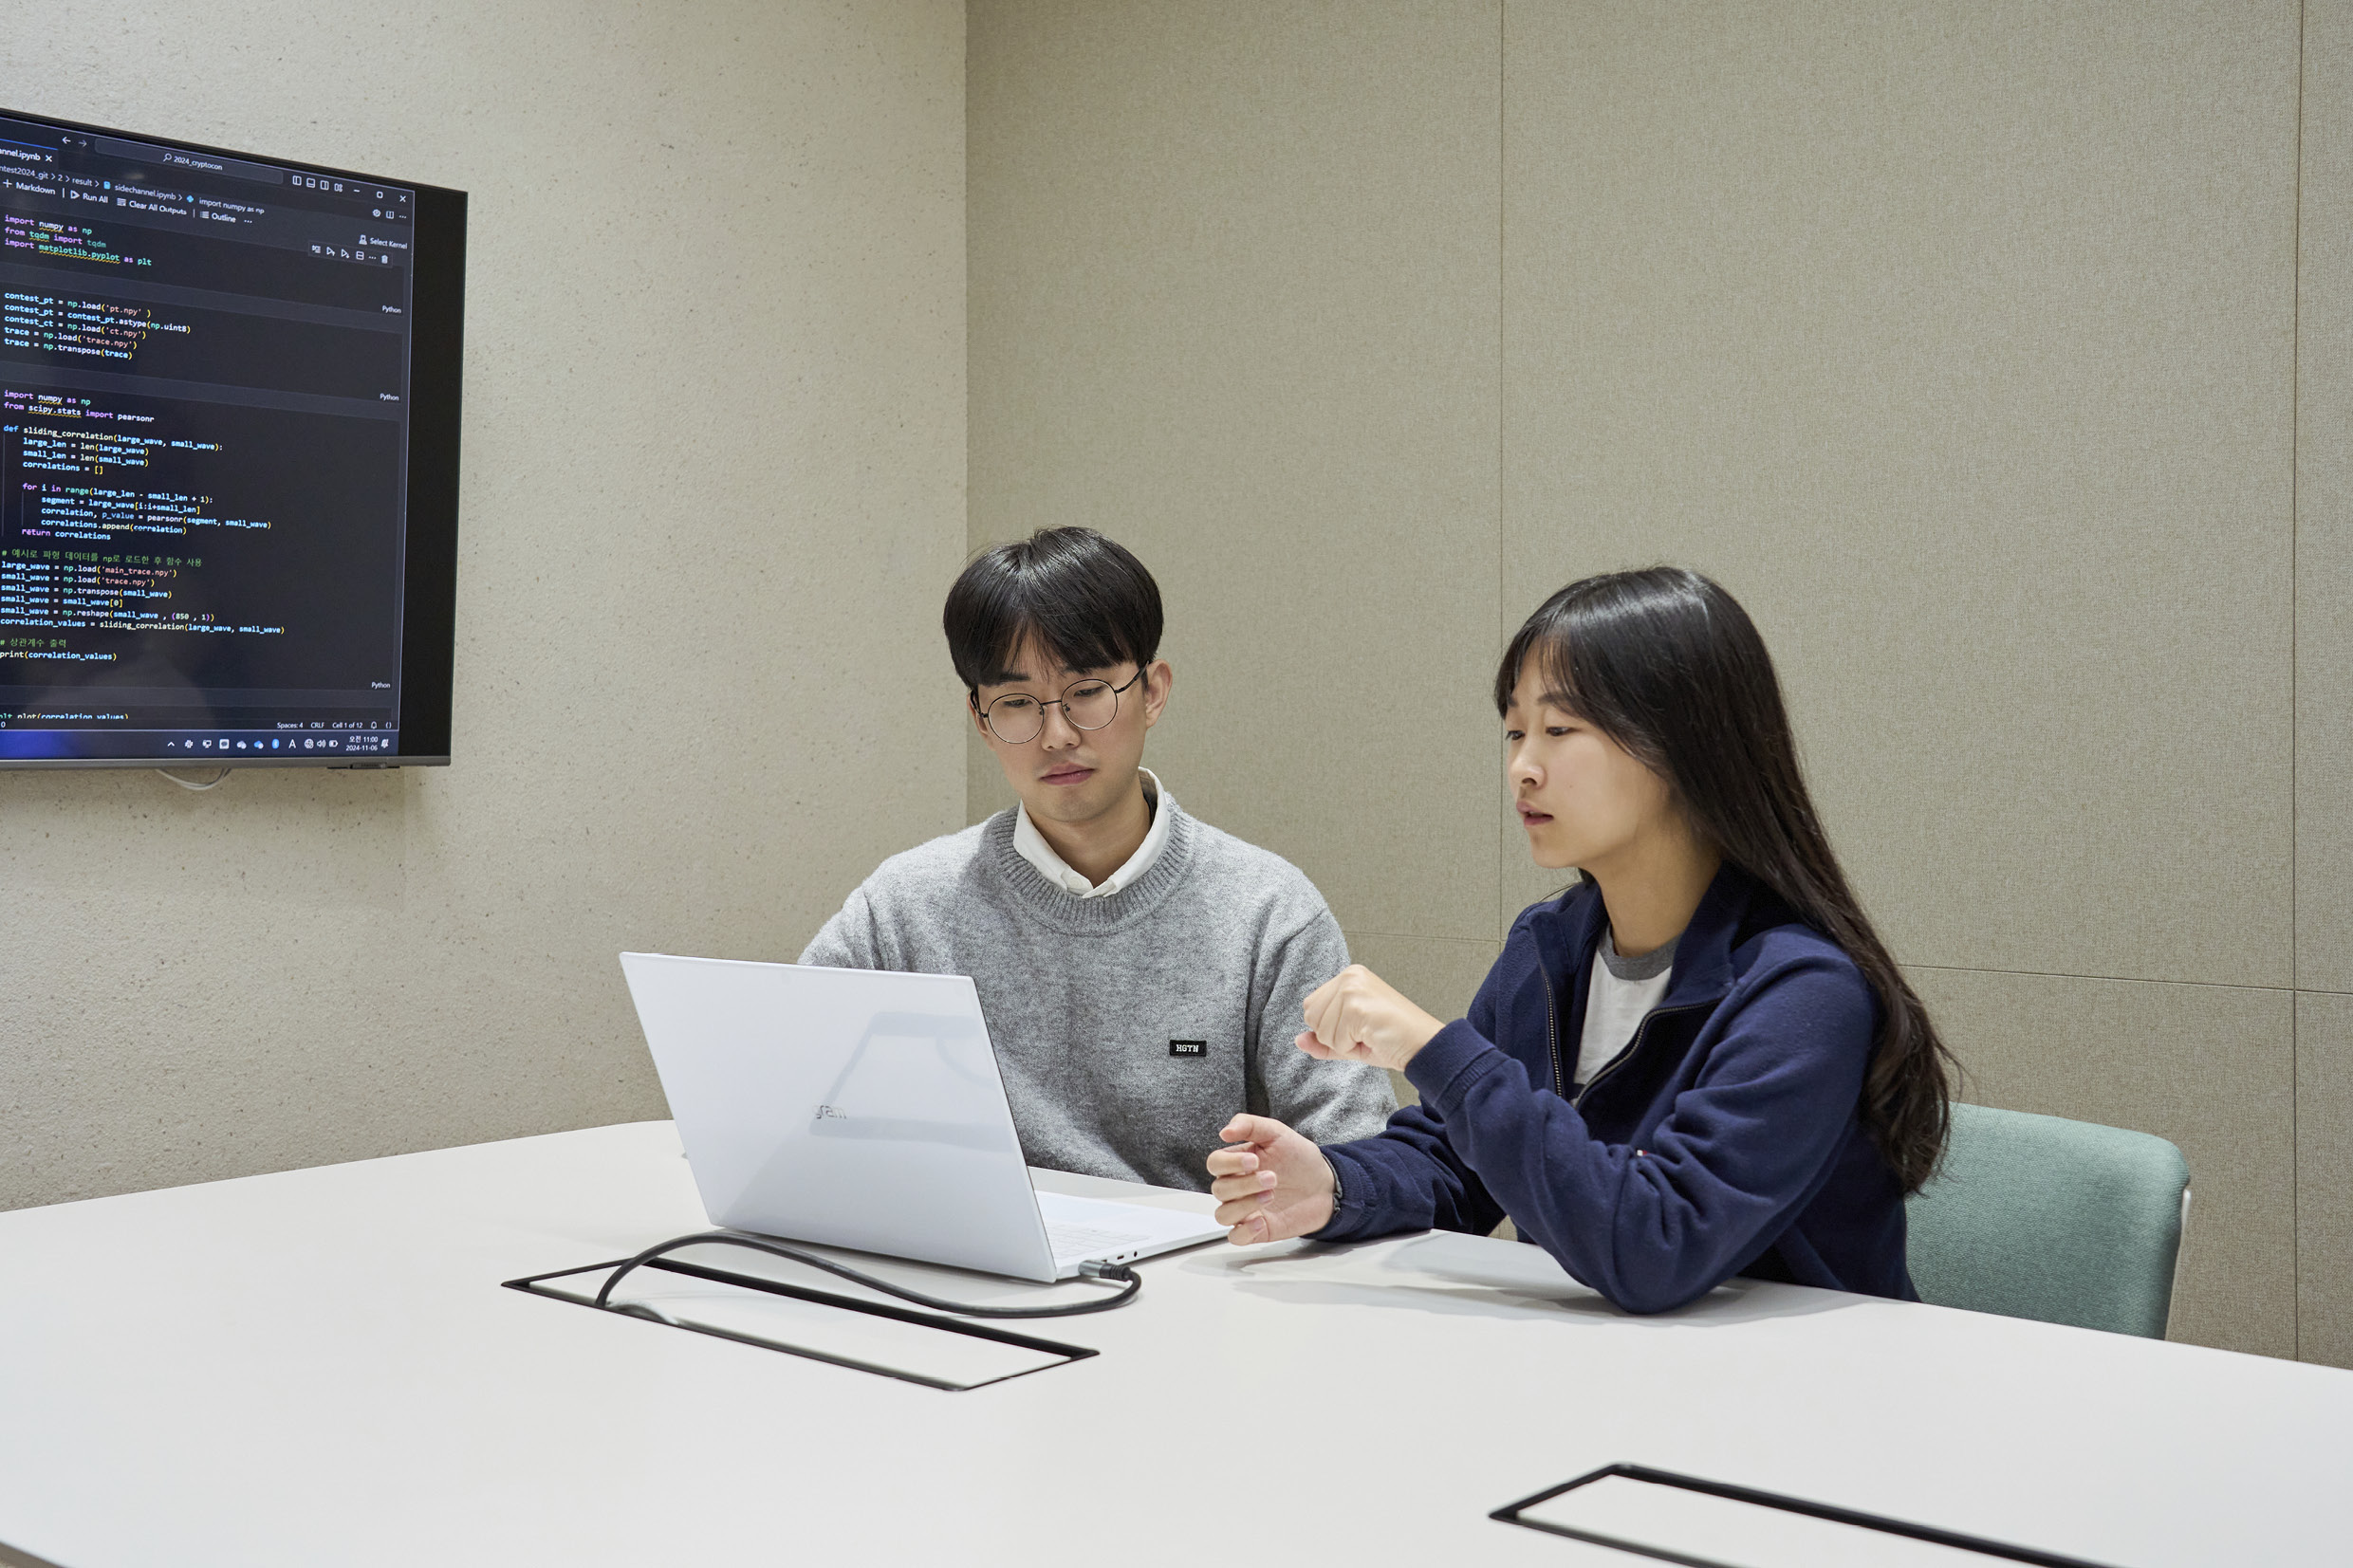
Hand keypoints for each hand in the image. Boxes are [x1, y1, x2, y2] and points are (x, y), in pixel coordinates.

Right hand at [1205, 1115, 1334, 1244]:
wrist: (1324, 1185)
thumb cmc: (1299, 1159)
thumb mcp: (1277, 1133)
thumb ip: (1250, 1125)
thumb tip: (1225, 1131)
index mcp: (1237, 1163)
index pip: (1215, 1163)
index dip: (1229, 1163)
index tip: (1253, 1160)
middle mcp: (1237, 1187)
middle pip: (1219, 1189)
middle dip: (1245, 1184)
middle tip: (1272, 1177)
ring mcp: (1245, 1209)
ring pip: (1223, 1214)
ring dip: (1244, 1206)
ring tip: (1270, 1196)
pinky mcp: (1257, 1230)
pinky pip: (1236, 1237)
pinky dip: (1244, 1231)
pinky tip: (1261, 1221)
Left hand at [1297, 964, 1443, 1071]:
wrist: (1424, 1046)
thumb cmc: (1392, 1039)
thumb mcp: (1350, 1039)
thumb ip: (1322, 1039)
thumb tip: (1298, 1040)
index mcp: (1348, 977)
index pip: (1311, 1007)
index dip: (1330, 1028)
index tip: (1359, 1027)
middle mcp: (1349, 976)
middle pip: (1311, 1017)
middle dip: (1334, 1036)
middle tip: (1364, 1033)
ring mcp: (1352, 989)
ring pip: (1322, 1031)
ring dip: (1344, 1043)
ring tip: (1369, 1034)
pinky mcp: (1357, 1006)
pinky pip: (1335, 1039)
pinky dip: (1352, 1047)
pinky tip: (1372, 1037)